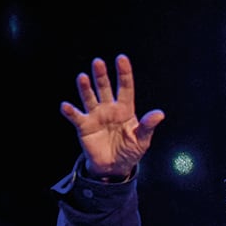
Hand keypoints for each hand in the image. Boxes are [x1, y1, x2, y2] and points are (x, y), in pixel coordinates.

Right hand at [59, 54, 164, 177]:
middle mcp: (109, 109)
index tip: (121, 59)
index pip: (126, 88)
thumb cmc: (130, 150)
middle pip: (105, 88)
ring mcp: (96, 116)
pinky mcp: (84, 126)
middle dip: (101, 75)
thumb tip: (159, 114)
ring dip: (85, 88)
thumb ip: (148, 126)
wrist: (114, 167)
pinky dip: (70, 112)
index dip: (124, 74)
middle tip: (98, 62)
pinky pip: (76, 117)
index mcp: (126, 110)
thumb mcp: (142, 140)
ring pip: (90, 98)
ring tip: (82, 77)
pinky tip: (66, 106)